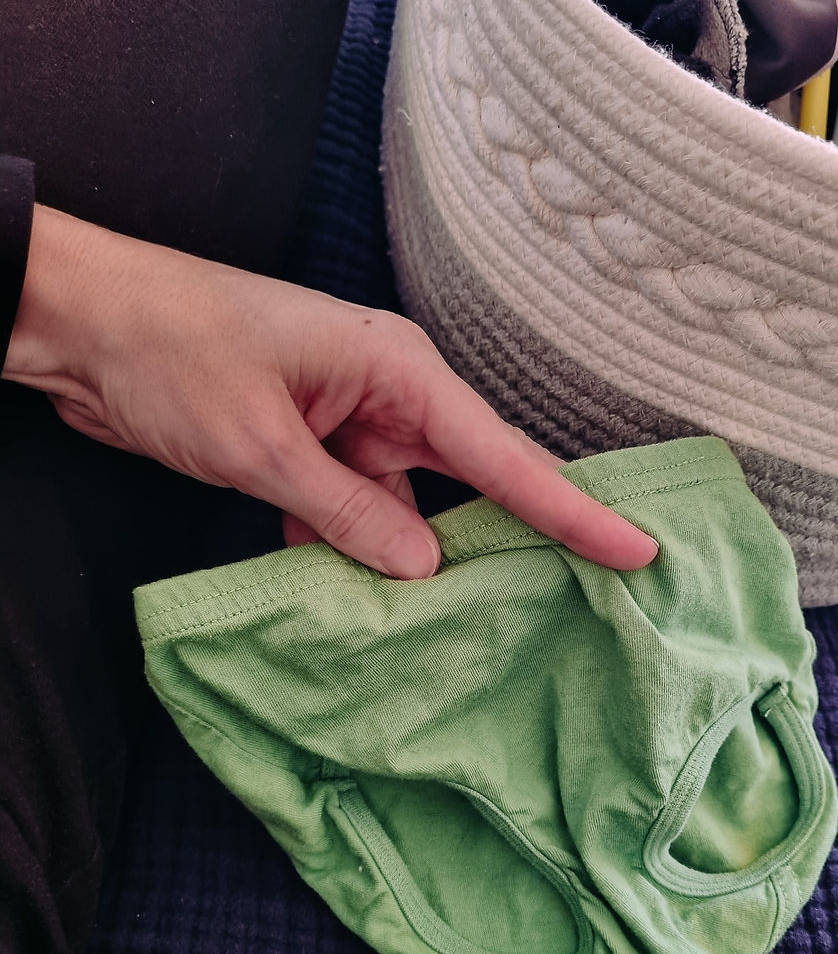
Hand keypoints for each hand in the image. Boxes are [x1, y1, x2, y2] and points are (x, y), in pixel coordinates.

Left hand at [4, 206, 658, 577]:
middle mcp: (389, 396)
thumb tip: (424, 567)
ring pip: (409, 511)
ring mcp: (351, 426)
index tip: (637, 548)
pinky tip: (360, 606)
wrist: (84, 325)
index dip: (573, 509)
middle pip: (475, 482)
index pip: (503, 454)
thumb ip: (348, 511)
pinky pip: (357, 516)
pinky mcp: (313, 452)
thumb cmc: (173, 355)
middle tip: (585, 599)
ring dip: (416, 564)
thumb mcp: (262, 445)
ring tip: (460, 628)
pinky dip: (354, 557)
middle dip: (519, 539)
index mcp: (397, 371)